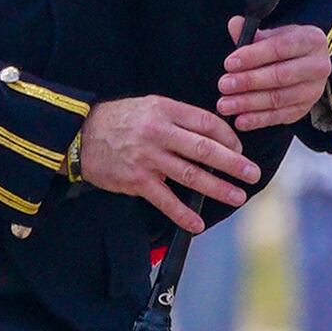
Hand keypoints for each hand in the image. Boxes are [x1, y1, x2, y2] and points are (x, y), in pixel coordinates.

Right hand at [76, 95, 259, 233]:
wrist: (78, 136)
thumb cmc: (119, 120)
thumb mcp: (149, 106)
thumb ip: (179, 118)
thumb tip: (213, 134)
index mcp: (165, 110)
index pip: (206, 123)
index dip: (228, 137)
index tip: (239, 149)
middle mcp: (159, 133)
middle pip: (204, 149)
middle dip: (233, 163)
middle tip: (253, 174)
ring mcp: (148, 158)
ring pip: (190, 175)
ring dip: (217, 188)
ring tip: (237, 196)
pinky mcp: (136, 181)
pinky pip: (166, 200)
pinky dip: (183, 214)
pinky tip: (198, 223)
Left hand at [214, 20, 331, 130]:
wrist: (305, 64)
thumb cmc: (286, 47)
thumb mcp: (273, 35)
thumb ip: (252, 33)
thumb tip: (234, 24)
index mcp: (311, 40)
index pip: (280, 48)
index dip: (253, 56)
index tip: (229, 63)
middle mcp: (318, 66)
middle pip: (280, 76)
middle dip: (249, 81)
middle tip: (224, 85)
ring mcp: (314, 90)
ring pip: (279, 99)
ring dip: (249, 103)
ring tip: (225, 104)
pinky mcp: (305, 109)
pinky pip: (280, 116)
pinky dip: (258, 120)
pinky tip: (240, 120)